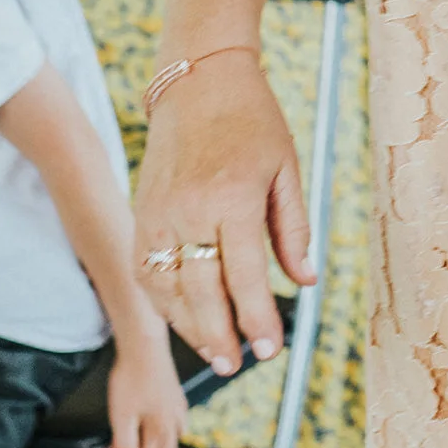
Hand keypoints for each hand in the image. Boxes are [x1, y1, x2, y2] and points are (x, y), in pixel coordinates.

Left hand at [103, 321, 184, 447]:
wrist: (143, 347)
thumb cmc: (130, 379)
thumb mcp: (121, 416)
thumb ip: (125, 445)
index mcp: (162, 430)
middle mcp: (175, 423)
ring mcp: (179, 410)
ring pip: (173, 443)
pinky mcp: (178, 398)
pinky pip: (177, 426)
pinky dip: (165, 436)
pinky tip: (156, 428)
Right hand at [132, 53, 304, 375]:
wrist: (198, 82)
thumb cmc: (253, 122)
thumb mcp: (287, 170)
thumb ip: (293, 230)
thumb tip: (306, 281)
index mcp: (233, 198)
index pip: (243, 277)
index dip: (257, 319)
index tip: (271, 349)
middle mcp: (190, 210)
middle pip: (201, 292)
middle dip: (221, 336)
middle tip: (240, 365)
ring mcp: (158, 213)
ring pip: (167, 288)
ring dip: (190, 326)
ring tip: (216, 352)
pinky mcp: (142, 213)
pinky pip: (146, 270)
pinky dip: (163, 300)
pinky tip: (183, 318)